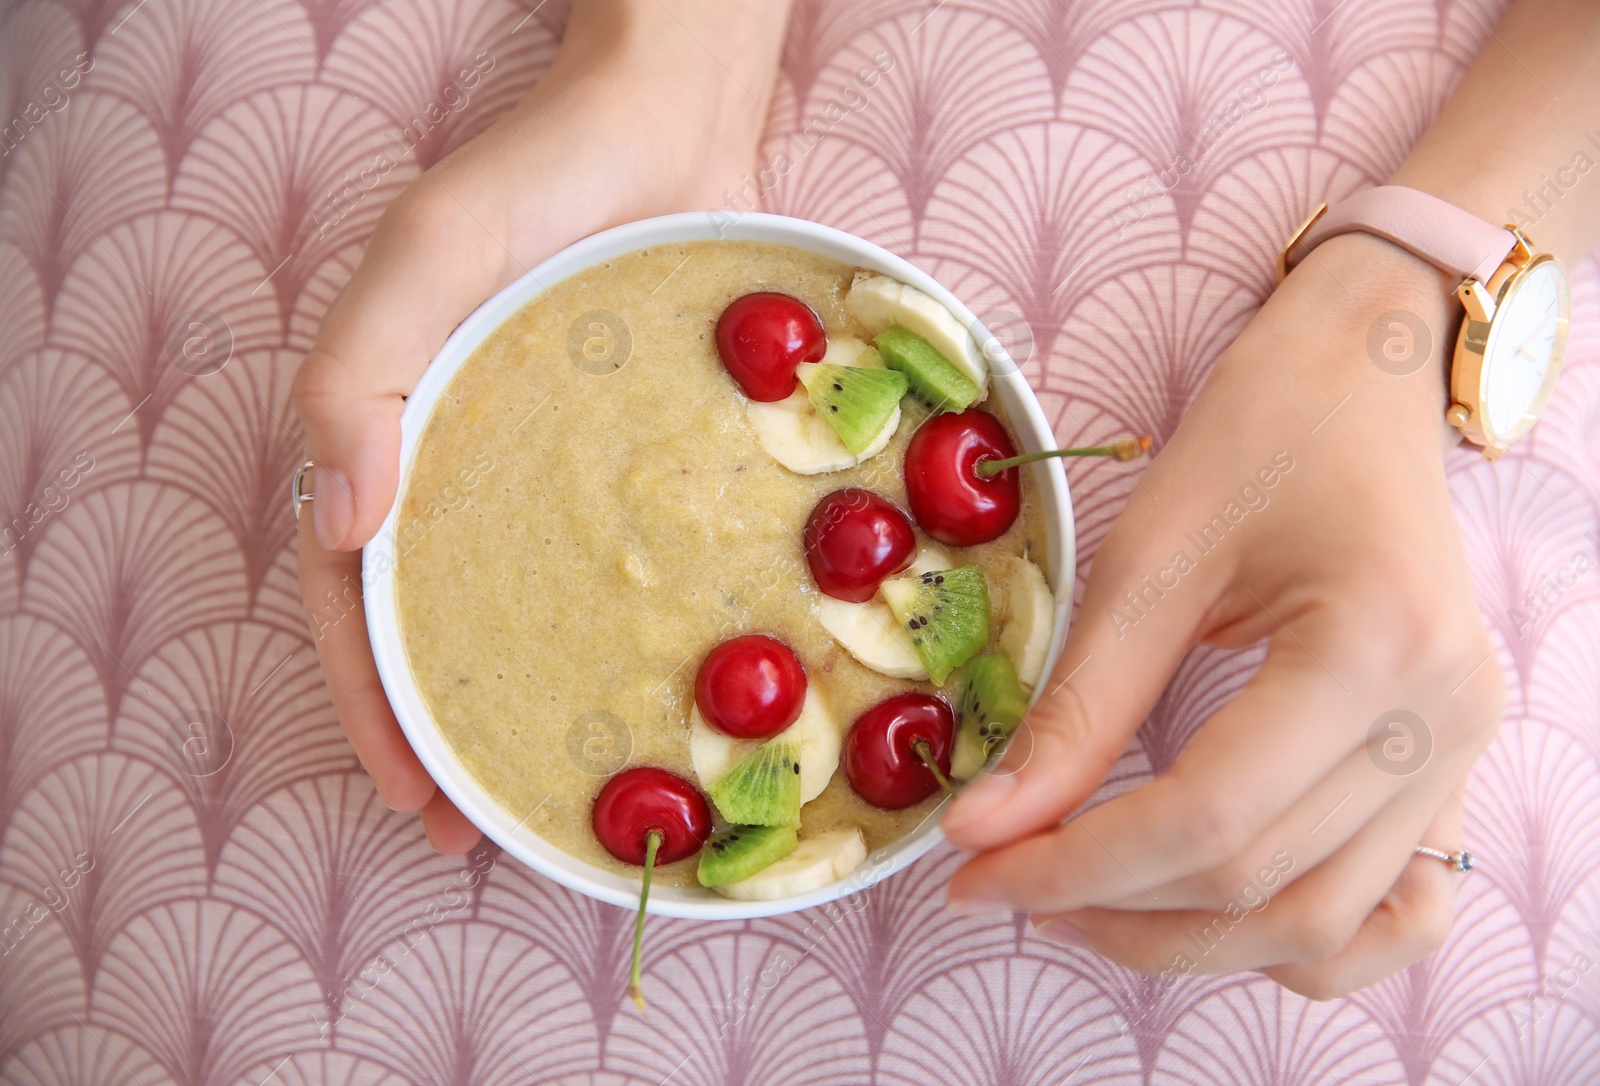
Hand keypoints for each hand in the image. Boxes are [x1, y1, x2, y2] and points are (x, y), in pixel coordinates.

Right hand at [292, 2, 786, 851]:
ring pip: (519, 606)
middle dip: (443, 731)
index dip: (372, 705)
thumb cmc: (544, 175)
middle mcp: (467, 464)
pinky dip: (613, 628)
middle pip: (434, 622)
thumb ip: (362, 370)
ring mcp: (550, 468)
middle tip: (481, 829)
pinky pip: (608, 559)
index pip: (356, 598)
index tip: (415, 798)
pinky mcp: (630, 459)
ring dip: (522, 698)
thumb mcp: (431, 252)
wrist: (674, 120)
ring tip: (559, 783)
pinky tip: (655, 682)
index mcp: (397, 433)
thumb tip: (335, 522)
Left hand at [942, 231, 1504, 999]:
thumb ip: (1077, 705)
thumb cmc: (1261, 434)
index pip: (1210, 818)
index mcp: (1374, 646)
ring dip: (1192, 941)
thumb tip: (985, 826)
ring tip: (1083, 903)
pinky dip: (1299, 939)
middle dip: (1114, 905)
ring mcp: (1460, 752)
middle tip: (1004, 881)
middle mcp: (1439, 721)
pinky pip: (1395, 910)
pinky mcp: (1448, 764)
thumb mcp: (1150, 555)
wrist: (1366, 378)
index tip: (973, 871)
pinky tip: (1208, 913)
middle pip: (1261, 885)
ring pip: (1325, 927)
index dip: (1076, 862)